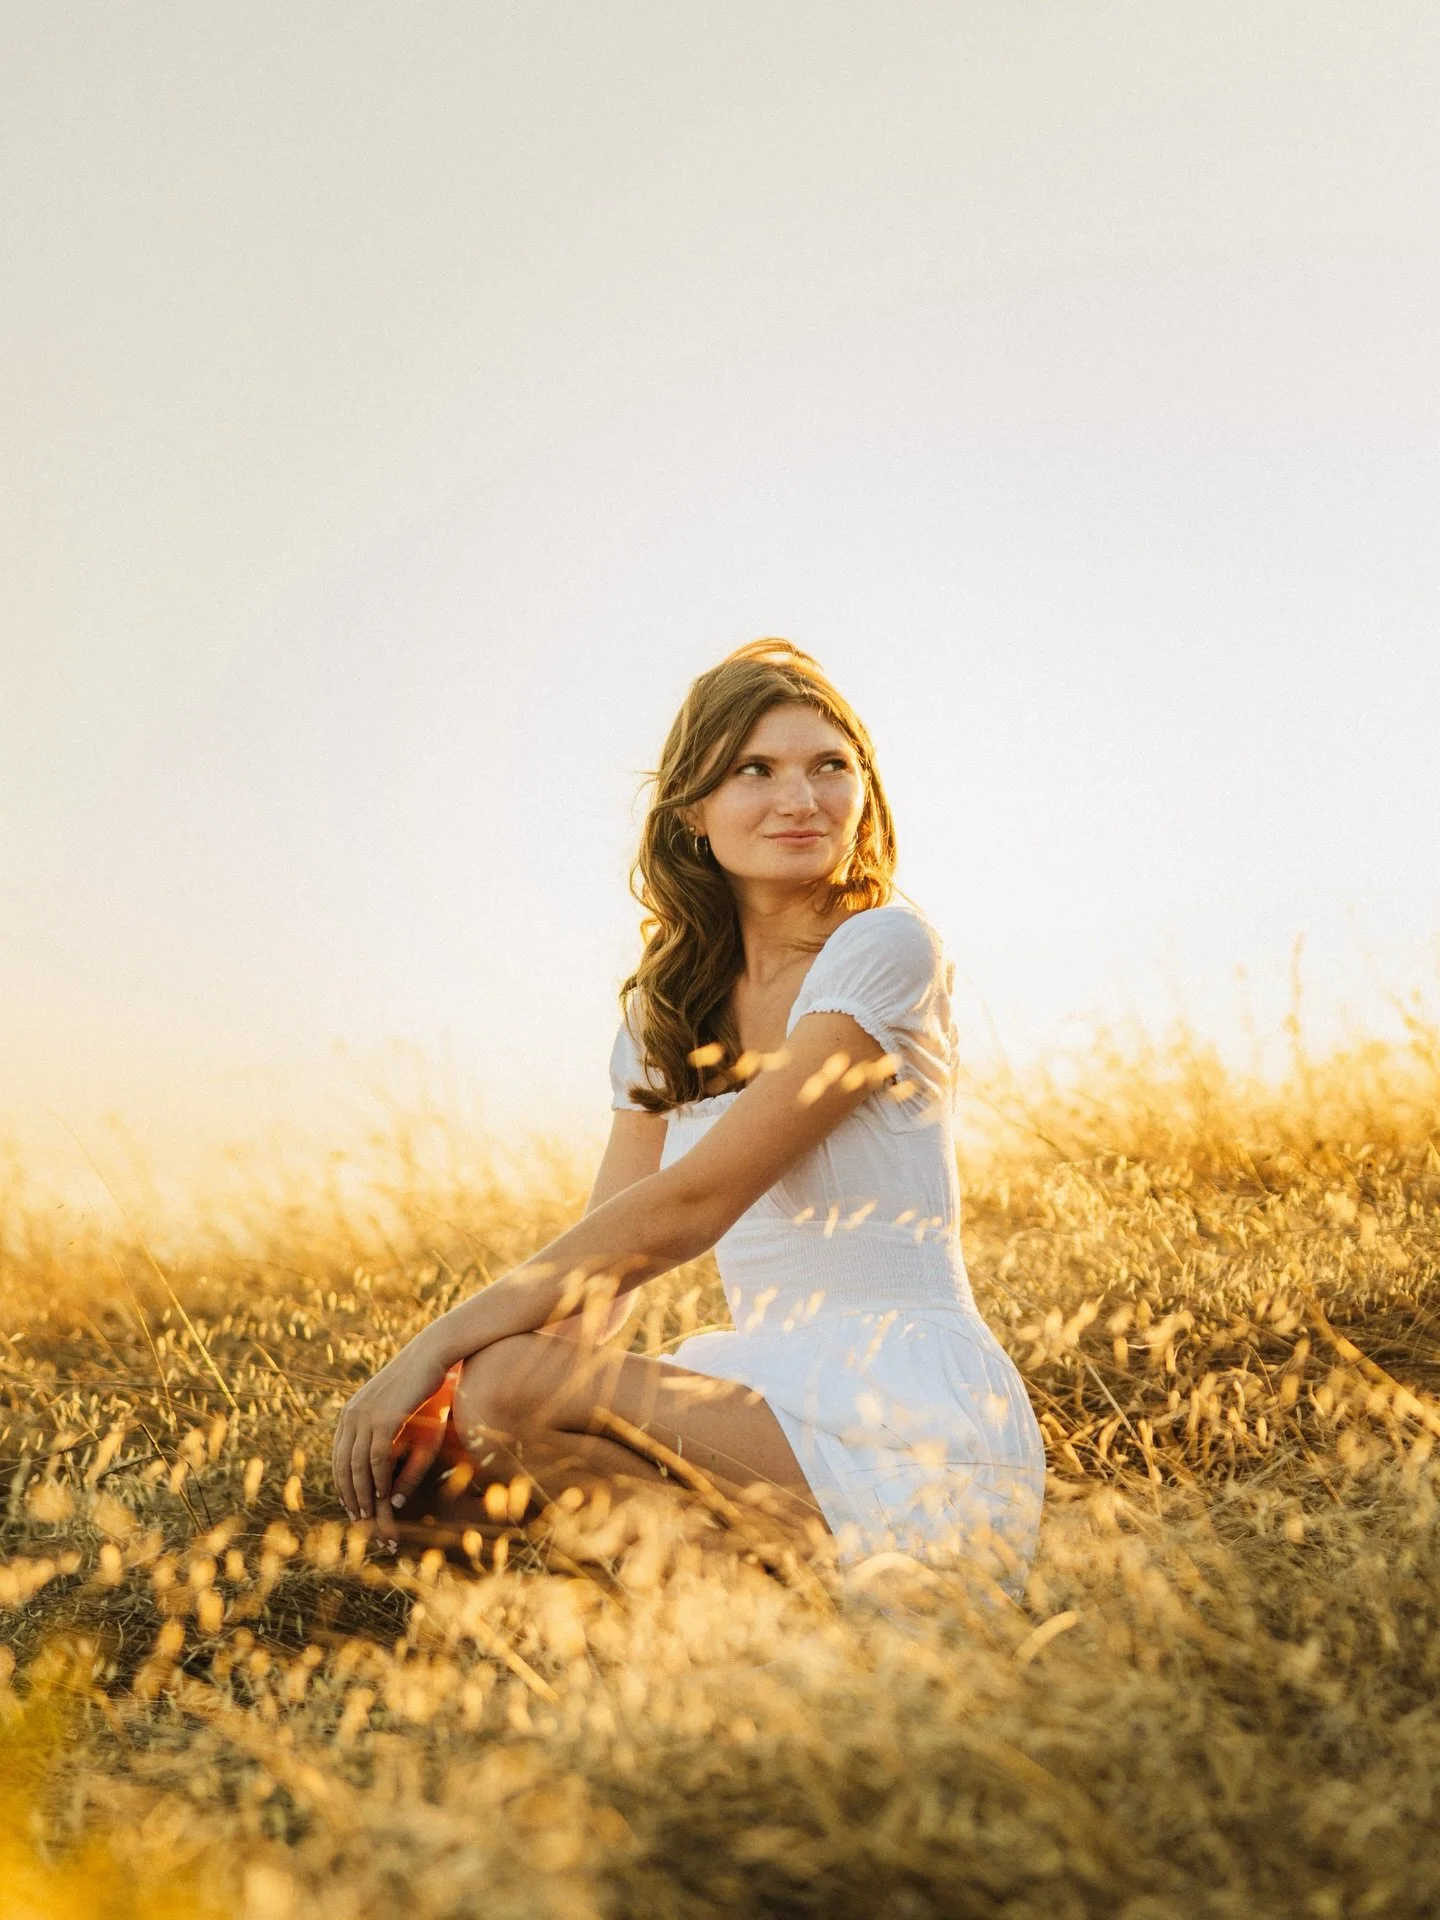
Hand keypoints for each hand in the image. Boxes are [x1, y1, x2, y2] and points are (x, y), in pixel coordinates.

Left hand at [331, 1334, 452, 1537]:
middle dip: (349, 1494)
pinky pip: (377, 1458)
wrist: (432, 1354)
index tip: (349, 1504)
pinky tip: (383, 1494)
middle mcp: (352, 1415)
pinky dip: (379, 1479)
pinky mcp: (385, 1418)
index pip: (337, 1456)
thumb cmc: (418, 1382)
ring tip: (368, 1513)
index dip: (342, 1483)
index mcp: (350, 1412)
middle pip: (343, 1465)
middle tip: (356, 1518)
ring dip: (362, 1493)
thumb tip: (377, 1457)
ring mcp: (366, 1416)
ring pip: (357, 1465)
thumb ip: (382, 1432)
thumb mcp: (396, 1410)